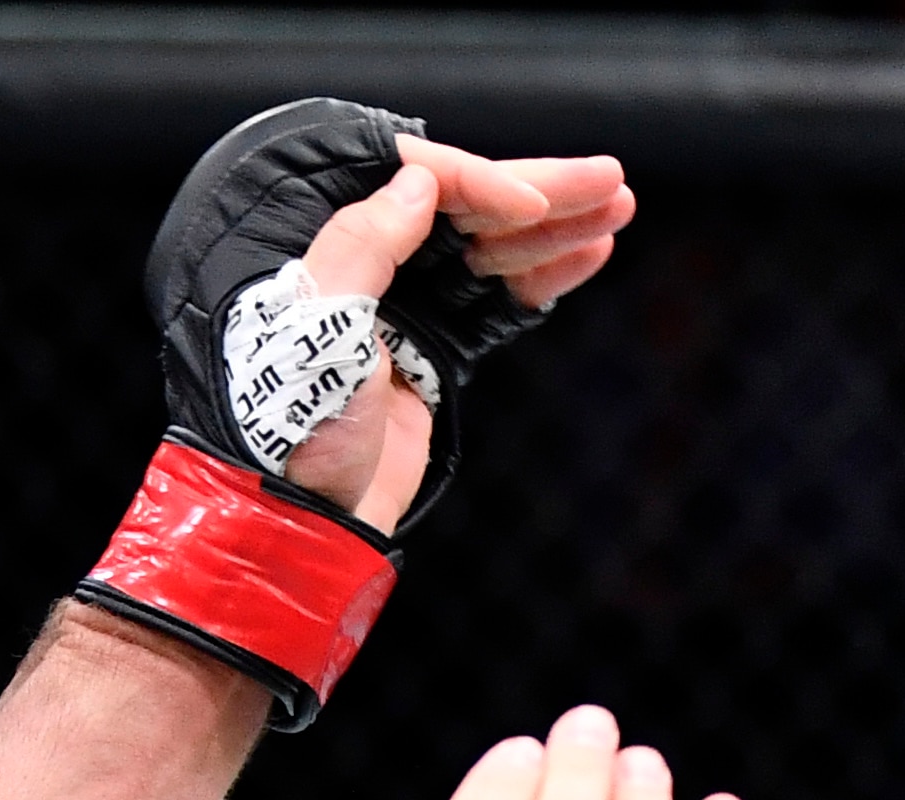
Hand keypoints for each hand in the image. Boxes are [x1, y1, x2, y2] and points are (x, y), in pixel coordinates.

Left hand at [85, 105, 629, 722]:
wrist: (299, 518)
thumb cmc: (286, 424)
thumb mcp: (316, 327)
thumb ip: (361, 244)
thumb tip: (420, 180)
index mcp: (323, 241)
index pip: (412, 182)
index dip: (478, 183)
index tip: (528, 203)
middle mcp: (366, 263)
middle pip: (465, 210)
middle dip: (540, 194)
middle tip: (609, 176)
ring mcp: (404, 307)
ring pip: (491, 253)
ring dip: (557, 231)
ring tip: (618, 205)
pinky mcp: (432, 351)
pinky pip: (497, 303)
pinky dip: (543, 279)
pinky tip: (591, 253)